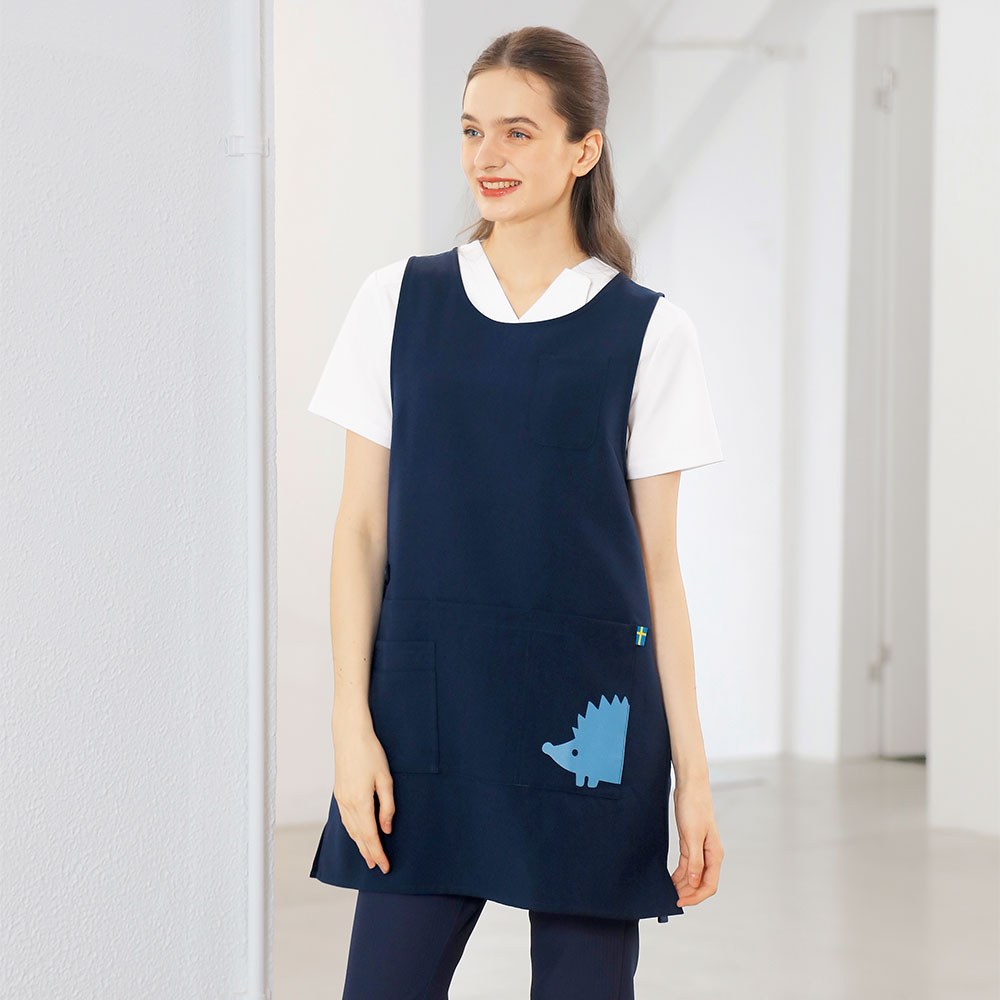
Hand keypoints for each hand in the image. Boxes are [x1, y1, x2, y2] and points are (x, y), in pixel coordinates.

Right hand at [331, 714, 395, 873]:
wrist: (350, 736)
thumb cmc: (371, 753)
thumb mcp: (385, 779)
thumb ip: (387, 806)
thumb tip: (386, 829)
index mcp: (361, 802)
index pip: (371, 835)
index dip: (378, 853)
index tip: (385, 866)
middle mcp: (348, 804)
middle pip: (359, 836)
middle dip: (369, 853)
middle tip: (377, 867)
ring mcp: (341, 799)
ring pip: (350, 829)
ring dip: (359, 844)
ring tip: (367, 856)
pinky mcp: (339, 793)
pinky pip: (345, 819)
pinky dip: (352, 831)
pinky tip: (356, 835)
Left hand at [671, 777, 722, 905]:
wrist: (690, 788)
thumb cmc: (694, 807)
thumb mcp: (693, 836)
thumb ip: (695, 860)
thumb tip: (695, 882)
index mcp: (715, 855)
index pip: (709, 885)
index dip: (696, 896)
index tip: (680, 901)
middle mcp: (709, 855)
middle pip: (701, 883)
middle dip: (688, 893)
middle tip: (671, 899)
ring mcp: (700, 850)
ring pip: (693, 876)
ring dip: (683, 885)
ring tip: (669, 892)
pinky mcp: (690, 844)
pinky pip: (687, 866)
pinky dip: (680, 874)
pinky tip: (671, 880)